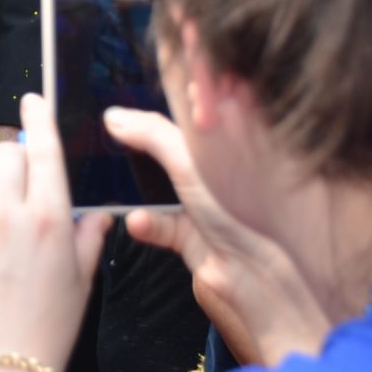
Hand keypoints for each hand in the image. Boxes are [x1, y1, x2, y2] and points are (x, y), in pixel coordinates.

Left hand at [0, 94, 109, 370]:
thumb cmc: (50, 324)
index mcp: (50, 216)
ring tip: (12, 228)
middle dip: (18, 158)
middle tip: (28, 184)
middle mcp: (10, 211)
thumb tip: (99, 212)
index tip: (34, 99)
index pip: (42, 148)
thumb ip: (90, 235)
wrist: (3, 363)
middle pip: (7, 153)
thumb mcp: (83, 278)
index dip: (39, 117)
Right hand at [108, 107, 332, 366]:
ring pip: (160, 184)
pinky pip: (159, 222)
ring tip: (112, 178)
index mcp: (229, 141)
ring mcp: (204, 202)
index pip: (196, 108)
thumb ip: (152, 136)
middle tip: (112, 133)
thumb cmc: (244, 213)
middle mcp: (217, 169)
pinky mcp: (191, 233)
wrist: (259, 277)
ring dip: (138, 187)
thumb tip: (115, 115)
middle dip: (142, 142)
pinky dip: (146, 223)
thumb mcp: (192, 164)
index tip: (133, 93)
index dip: (169, 99)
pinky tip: (138, 222)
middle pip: (172, 145)